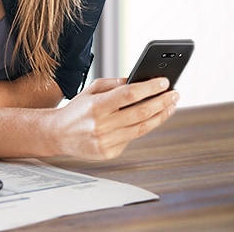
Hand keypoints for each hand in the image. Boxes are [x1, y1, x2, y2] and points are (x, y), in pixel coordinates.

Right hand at [44, 77, 177, 160]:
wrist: (58, 134)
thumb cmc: (78, 109)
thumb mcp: (92, 90)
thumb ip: (115, 84)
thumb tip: (140, 80)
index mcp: (96, 105)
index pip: (130, 94)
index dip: (150, 88)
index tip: (165, 82)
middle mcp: (101, 125)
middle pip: (141, 112)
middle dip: (162, 102)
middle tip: (175, 94)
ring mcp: (105, 141)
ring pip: (142, 128)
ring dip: (160, 115)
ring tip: (170, 106)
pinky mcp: (108, 153)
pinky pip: (131, 138)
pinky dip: (142, 127)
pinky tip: (150, 118)